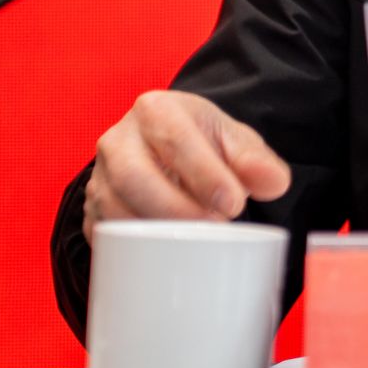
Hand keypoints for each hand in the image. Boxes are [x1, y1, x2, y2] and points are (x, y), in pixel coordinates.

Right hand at [84, 90, 291, 239]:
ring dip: (156, 232)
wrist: (165, 150)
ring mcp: (99, 177)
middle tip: (216, 227)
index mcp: (155, 110)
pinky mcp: (92, 211)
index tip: (233, 203)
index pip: (174, 137)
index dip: (204, 173)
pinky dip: (133, 251)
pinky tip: (165, 257)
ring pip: (114, 210)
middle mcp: (118, 140)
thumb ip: (256, 159)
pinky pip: (103, 236)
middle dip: (176, 207)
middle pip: (134, 176)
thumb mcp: (233, 140)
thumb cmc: (201, 143)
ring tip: (198, 242)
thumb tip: (274, 183)